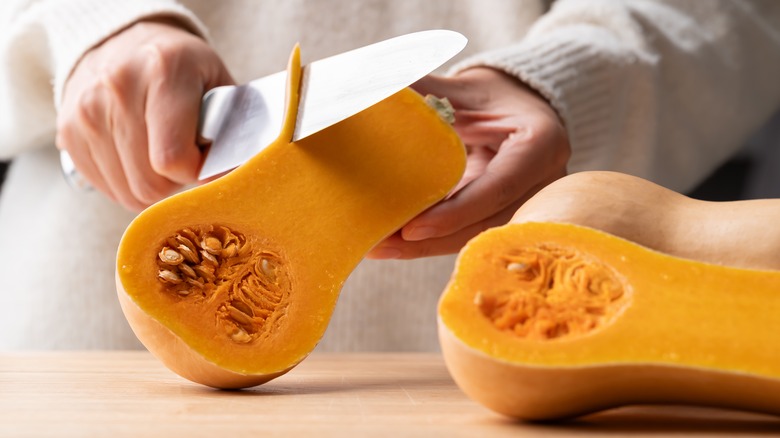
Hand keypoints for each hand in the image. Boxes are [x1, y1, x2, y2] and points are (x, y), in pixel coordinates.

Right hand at [57, 20, 233, 210]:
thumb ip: (232, 130)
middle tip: (186, 160)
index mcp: (165, 71)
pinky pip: (106, 187)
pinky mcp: (69, 131)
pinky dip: (127, 184)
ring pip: (126, 192)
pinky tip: (139, 157)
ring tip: (161, 155)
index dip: (197, 171)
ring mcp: (87, 110)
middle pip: (148, 183)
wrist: (125, 42)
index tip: (207, 159)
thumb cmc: (185, 70)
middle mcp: (118, 87)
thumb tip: (230, 177)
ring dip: (152, 188)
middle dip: (176, 183)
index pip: (172, 159)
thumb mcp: (220, 85)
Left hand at [367, 68, 569, 258]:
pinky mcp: (506, 217)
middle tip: (381, 244)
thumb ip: (423, 92)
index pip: (499, 188)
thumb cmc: (488, 94)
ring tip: (380, 246)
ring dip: (428, 246)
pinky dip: (433, 241)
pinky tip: (395, 243)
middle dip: (433, 240)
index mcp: (539, 143)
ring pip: (476, 237)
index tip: (410, 228)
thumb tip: (374, 92)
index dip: (455, 213)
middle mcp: (542, 182)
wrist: (516, 106)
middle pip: (487, 223)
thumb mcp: (460, 89)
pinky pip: (469, 234)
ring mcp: (527, 204)